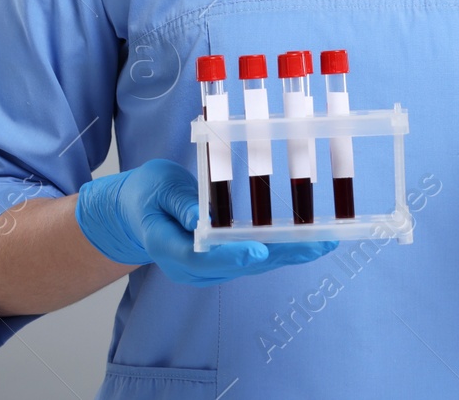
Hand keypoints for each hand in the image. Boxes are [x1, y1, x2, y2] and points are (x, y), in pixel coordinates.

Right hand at [75, 158, 336, 284]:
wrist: (135, 216)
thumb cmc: (146, 196)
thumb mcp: (157, 187)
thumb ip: (179, 202)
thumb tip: (201, 217)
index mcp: (167, 247)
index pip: (200, 259)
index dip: (231, 256)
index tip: (258, 251)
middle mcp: (189, 268)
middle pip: (237, 266)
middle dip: (279, 255)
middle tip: (317, 244)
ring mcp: (206, 270)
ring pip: (251, 266)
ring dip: (288, 255)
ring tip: (323, 242)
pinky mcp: (220, 265)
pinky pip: (253, 260)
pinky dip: (280, 251)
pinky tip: (307, 243)